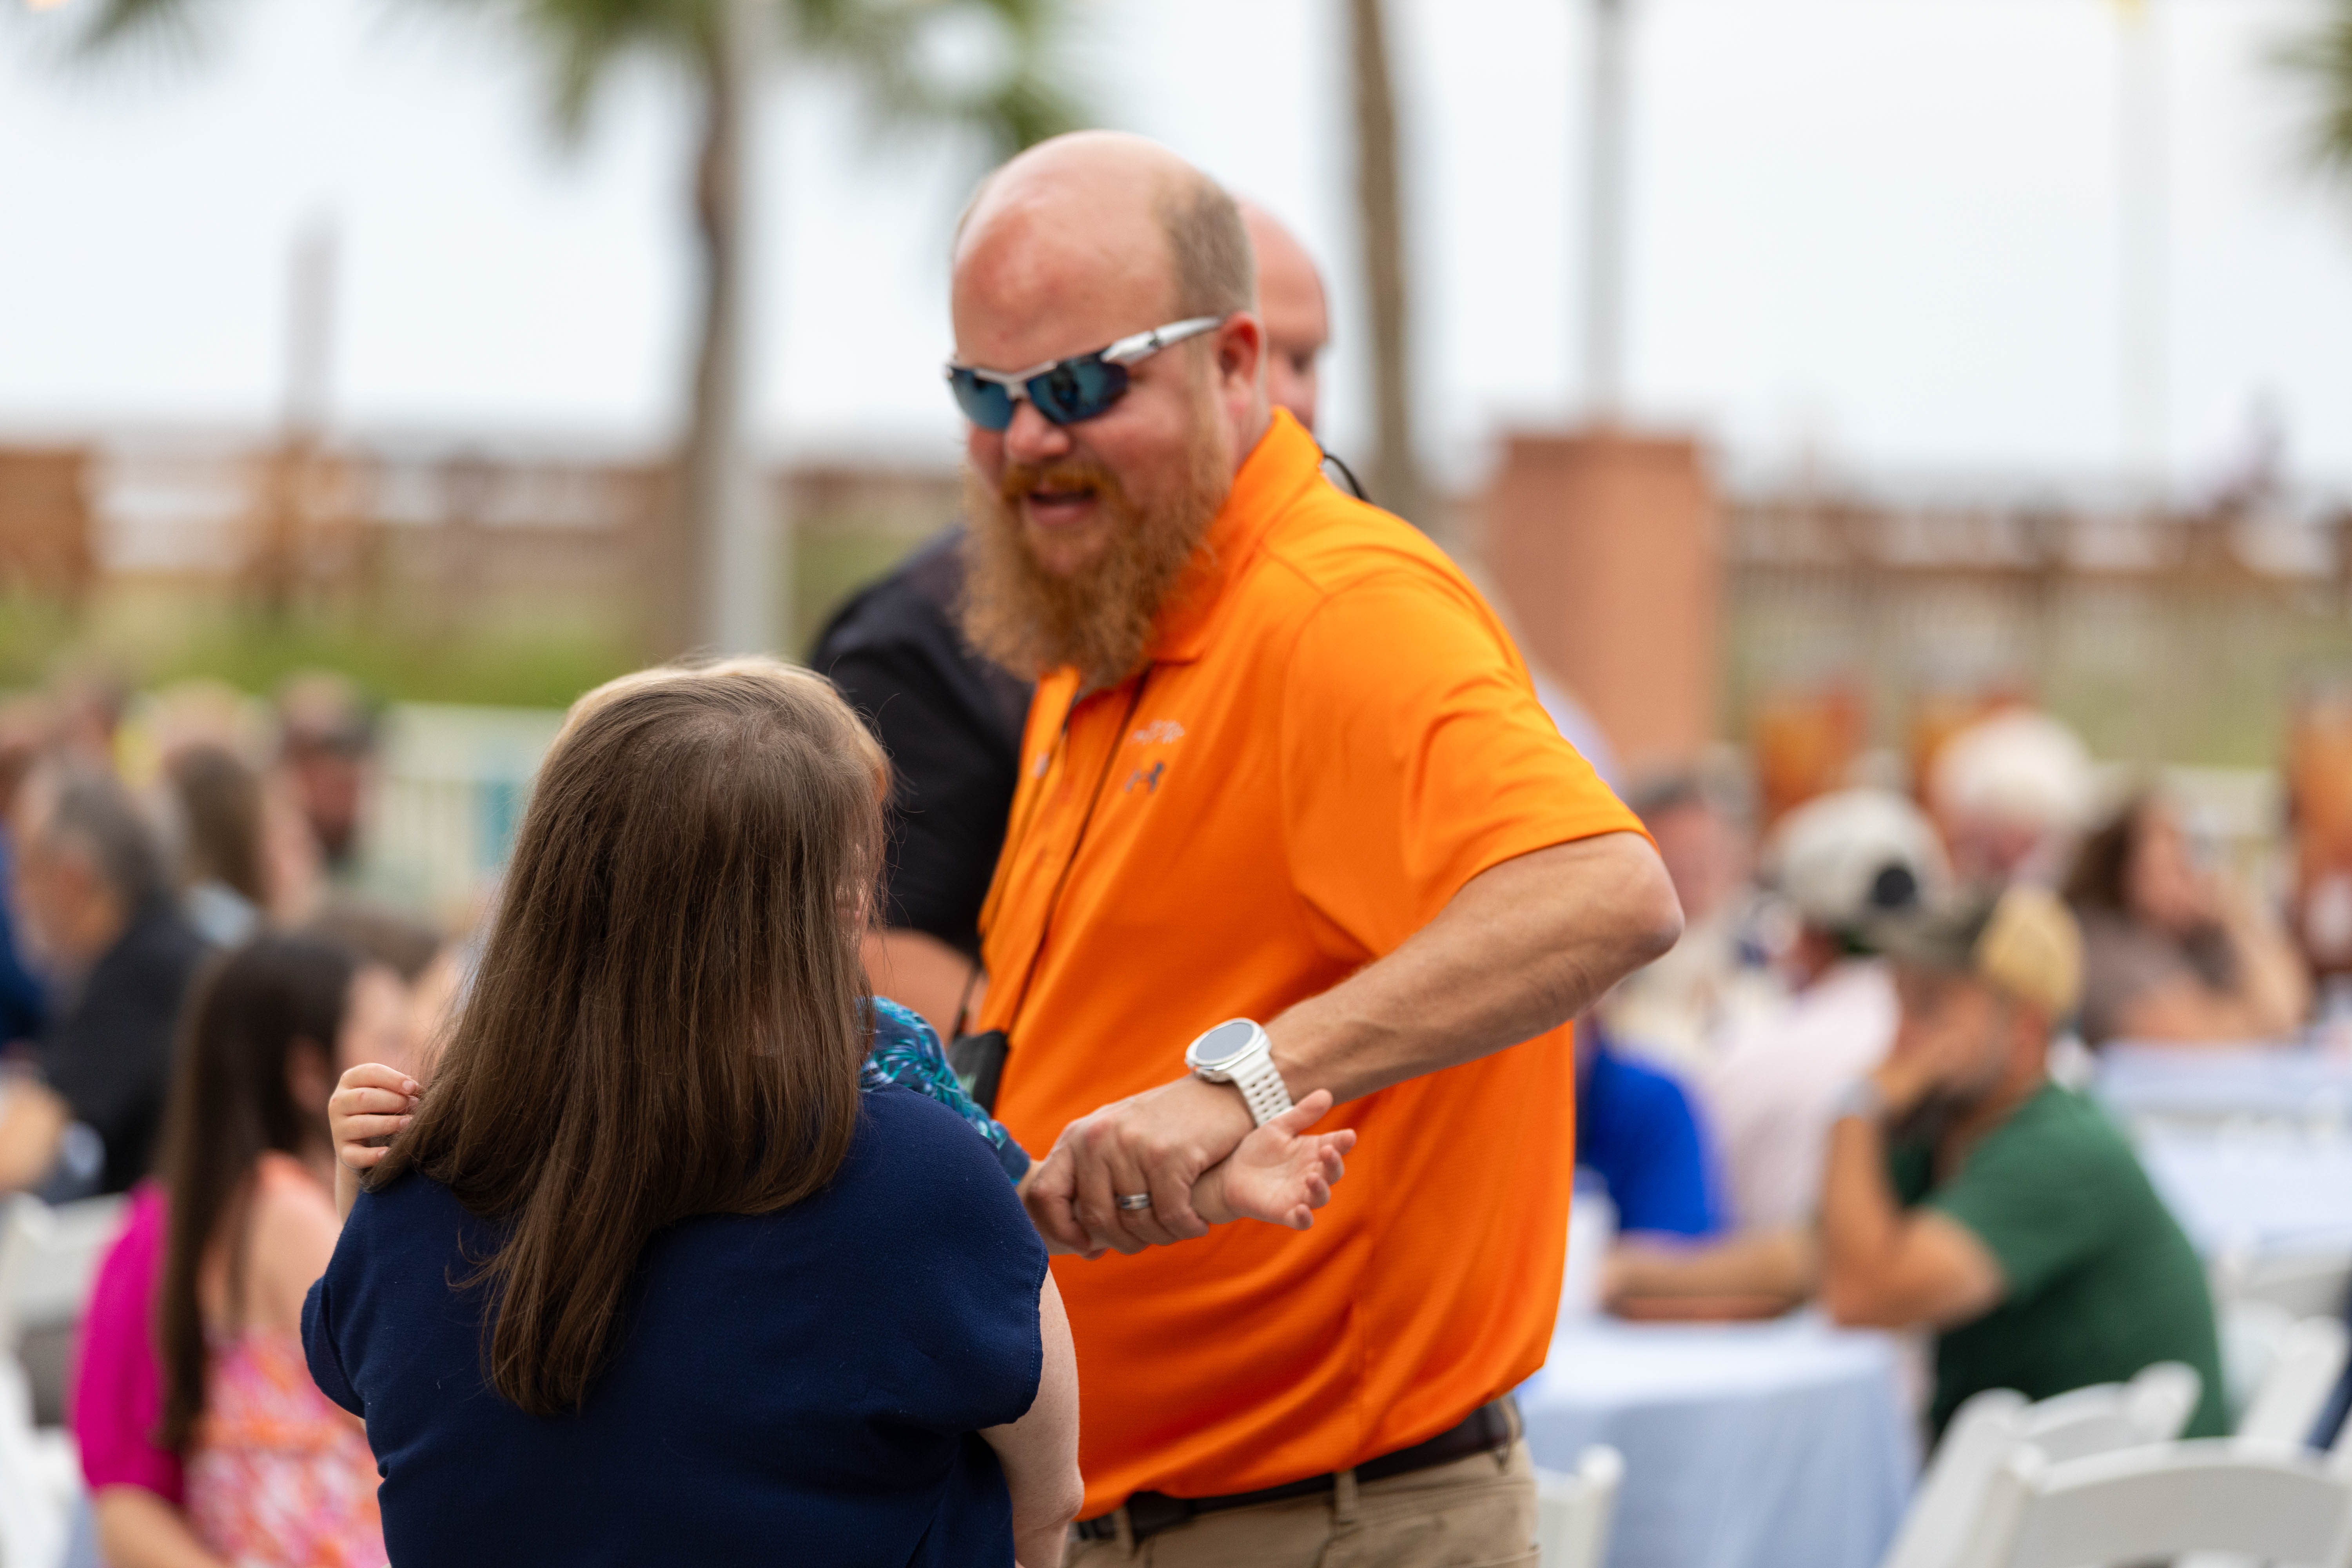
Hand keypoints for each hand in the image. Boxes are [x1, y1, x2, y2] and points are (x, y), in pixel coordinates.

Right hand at [330, 1063, 418, 1172]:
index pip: (369, 1073)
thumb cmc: (382, 1107)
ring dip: (388, 1123)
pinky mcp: (343, 1152)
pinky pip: (355, 1154)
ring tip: (409, 1124)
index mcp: (349, 1080)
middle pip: (363, 1097)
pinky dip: (372, 1155)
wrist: (362, 1141)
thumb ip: (400, 1086)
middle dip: (393, 1101)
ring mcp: (338, 1128)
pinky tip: (388, 1152)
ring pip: (361, 1124)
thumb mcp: (387, 1091)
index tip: (413, 1088)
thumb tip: (415, 1089)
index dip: (393, 1079)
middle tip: (416, 1106)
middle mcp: (338, 1102)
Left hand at [1029, 1074, 1255, 1254]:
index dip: (1061, 1230)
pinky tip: (1197, 1222)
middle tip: (1149, 1239)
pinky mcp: (1168, 1155)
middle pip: (1097, 1218)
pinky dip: (1186, 1227)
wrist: (1223, 1092)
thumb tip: (1084, 1247)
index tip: (1088, 1246)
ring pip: (1136, 1222)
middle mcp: (1098, 1138)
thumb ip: (1095, 1182)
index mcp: (1078, 1136)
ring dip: (1161, 1236)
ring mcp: (1132, 1145)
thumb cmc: (1169, 1127)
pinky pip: (1171, 1215)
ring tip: (1178, 1227)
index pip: (1045, 1193)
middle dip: (1125, 1242)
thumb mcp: (1118, 1141)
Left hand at [1203, 1091, 1355, 1229]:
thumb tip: (1326, 1093)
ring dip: (1321, 1189)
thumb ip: (1301, 1114)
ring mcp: (1300, 1195)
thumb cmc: (1258, 1149)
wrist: (1229, 1171)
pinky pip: (1301, 1221)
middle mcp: (1312, 1174)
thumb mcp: (1278, 1127)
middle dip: (1334, 1163)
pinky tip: (1300, 1209)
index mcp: (1314, 1151)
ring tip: (1312, 1177)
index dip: (1344, 1142)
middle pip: (1333, 1172)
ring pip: (1321, 1197)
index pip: (1336, 1146)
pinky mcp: (1285, 1213)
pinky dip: (1304, 1218)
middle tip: (1327, 1150)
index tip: (1348, 1135)